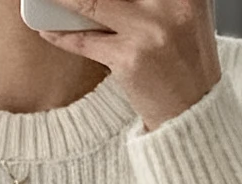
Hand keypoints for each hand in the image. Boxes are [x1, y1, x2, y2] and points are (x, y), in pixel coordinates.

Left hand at [37, 0, 220, 132]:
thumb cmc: (185, 62)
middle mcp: (171, 4)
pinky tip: (48, 29)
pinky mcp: (130, 60)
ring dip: (64, 0)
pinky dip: (62, 35)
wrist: (194, 113)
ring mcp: (150, 31)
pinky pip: (86, 41)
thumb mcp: (182, 16)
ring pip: (93, 2)